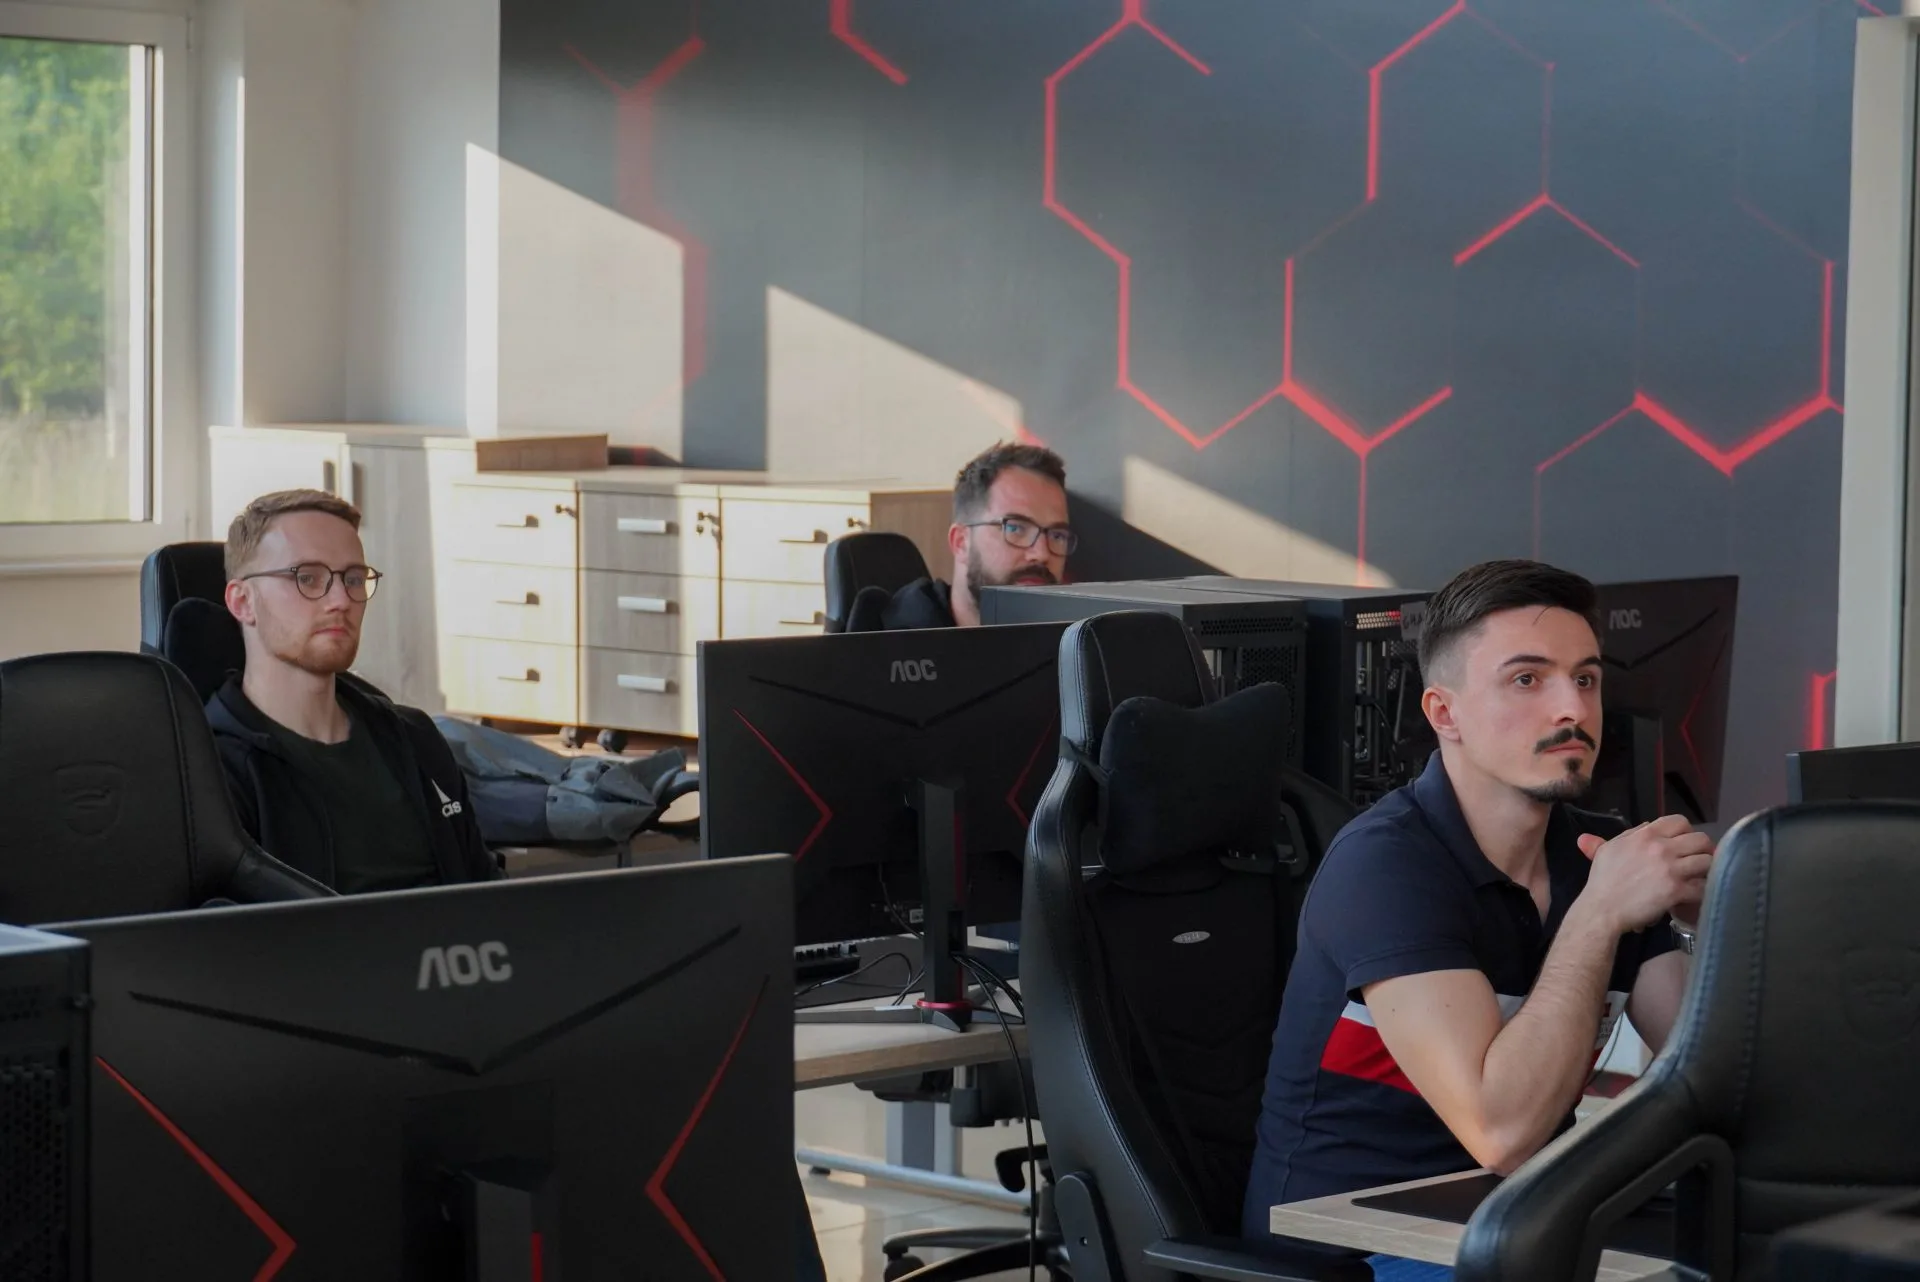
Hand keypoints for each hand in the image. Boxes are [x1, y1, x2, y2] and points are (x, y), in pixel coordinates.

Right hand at [1573, 815, 1714, 933]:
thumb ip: (1629, 834)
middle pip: (1700, 840)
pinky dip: (1703, 890)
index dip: (1686, 831)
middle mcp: (1662, 848)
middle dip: (1703, 849)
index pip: (1679, 821)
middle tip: (1698, 859)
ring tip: (1700, 877)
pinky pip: (1703, 886)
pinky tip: (1696, 893)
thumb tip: (1647, 825)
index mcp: (1646, 835)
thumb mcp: (1609, 849)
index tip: (1683, 843)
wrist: (1603, 909)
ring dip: (1706, 869)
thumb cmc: (1603, 879)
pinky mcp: (1676, 890)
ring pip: (1707, 861)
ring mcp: (1671, 869)